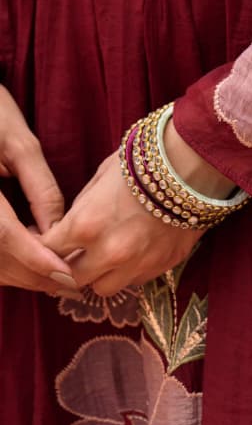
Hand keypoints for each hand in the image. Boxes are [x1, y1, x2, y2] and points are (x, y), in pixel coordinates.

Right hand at [0, 85, 79, 295]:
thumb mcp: (17, 142)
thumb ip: (40, 188)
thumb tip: (60, 229)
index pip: (3, 236)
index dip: (35, 259)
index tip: (66, 274)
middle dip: (33, 274)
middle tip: (71, 282)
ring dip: (20, 274)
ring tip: (57, 273)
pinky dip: (6, 263)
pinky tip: (30, 257)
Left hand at [40, 123, 234, 297]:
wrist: (192, 167)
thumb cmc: (142, 164)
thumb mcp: (99, 179)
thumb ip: (79, 210)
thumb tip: (67, 230)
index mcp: (84, 226)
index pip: (47, 252)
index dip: (42, 247)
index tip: (45, 242)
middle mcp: (107, 253)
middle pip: (71, 279)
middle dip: (67, 267)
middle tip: (70, 255)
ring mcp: (136, 264)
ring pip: (102, 289)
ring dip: (98, 276)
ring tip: (103, 258)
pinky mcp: (161, 267)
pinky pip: (134, 281)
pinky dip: (127, 272)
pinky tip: (132, 252)